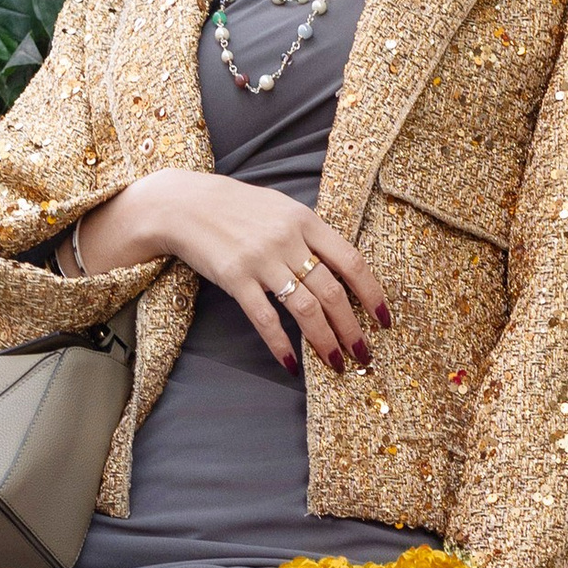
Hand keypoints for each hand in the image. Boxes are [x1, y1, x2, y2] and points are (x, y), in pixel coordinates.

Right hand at [69, 169, 390, 373]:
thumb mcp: (281, 209)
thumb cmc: (236, 207)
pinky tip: (291, 363)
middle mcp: (287, 240)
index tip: (383, 319)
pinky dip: (281, 344)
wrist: (184, 204)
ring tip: (336, 362)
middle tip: (364, 353)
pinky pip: (265, 318)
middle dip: (352, 327)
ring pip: (305, 308)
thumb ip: (310, 234)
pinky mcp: (235, 279)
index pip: (351, 261)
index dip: (372, 293)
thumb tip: (343, 267)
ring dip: (325, 340)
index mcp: (305, 221)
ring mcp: (261, 260)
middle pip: (332, 291)